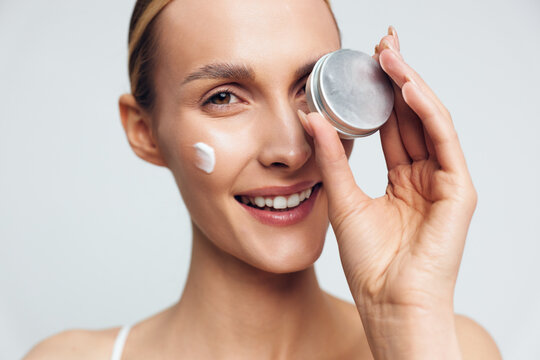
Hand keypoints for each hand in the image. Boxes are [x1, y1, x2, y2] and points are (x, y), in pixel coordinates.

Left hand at [298, 27, 476, 357]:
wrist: (389, 303)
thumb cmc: (370, 264)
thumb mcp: (343, 200)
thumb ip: (332, 158)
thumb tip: (310, 119)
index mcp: (401, 181)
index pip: (392, 127)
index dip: (378, 96)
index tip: (363, 65)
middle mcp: (424, 176)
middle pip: (411, 117)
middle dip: (396, 79)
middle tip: (380, 44)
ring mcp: (443, 181)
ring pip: (428, 121)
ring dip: (409, 85)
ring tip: (389, 54)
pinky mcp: (458, 191)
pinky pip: (443, 141)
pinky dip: (426, 112)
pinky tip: (407, 88)